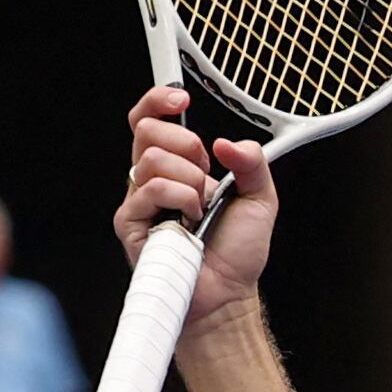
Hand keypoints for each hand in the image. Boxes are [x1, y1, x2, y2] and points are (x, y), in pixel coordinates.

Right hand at [116, 86, 273, 329]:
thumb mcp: (260, 199)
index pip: (151, 120)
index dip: (157, 101)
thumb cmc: (236, 253)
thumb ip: (253, 164)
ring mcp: (139, 200)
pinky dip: (181, 200)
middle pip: (146, 130)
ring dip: (190, 181)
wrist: (228, 293)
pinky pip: (152, 189)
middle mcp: (152, 179)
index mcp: (176, 167)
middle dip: (184, 143)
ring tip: (201, 210)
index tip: (180, 97)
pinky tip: (190, 223)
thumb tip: (229, 143)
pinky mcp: (130, 222)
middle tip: (205, 171)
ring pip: (152, 159)